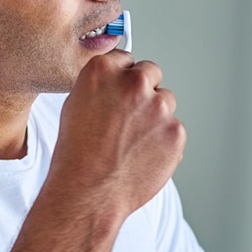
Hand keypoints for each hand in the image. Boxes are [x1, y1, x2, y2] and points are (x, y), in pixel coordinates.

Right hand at [47, 50, 185, 219]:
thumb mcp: (76, 104)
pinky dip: (163, 140)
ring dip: (155, 116)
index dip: (122, 79)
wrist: (88, 192)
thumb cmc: (76, 154)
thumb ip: (101, 85)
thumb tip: (118, 82)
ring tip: (132, 141)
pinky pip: (174, 128)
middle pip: (150, 73)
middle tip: (129, 118)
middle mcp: (133, 82)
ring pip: (165, 101)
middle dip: (143, 91)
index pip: (126, 59)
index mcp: (103, 70)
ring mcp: (157, 106)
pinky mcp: (175, 131)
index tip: (120, 93)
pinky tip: (142, 154)